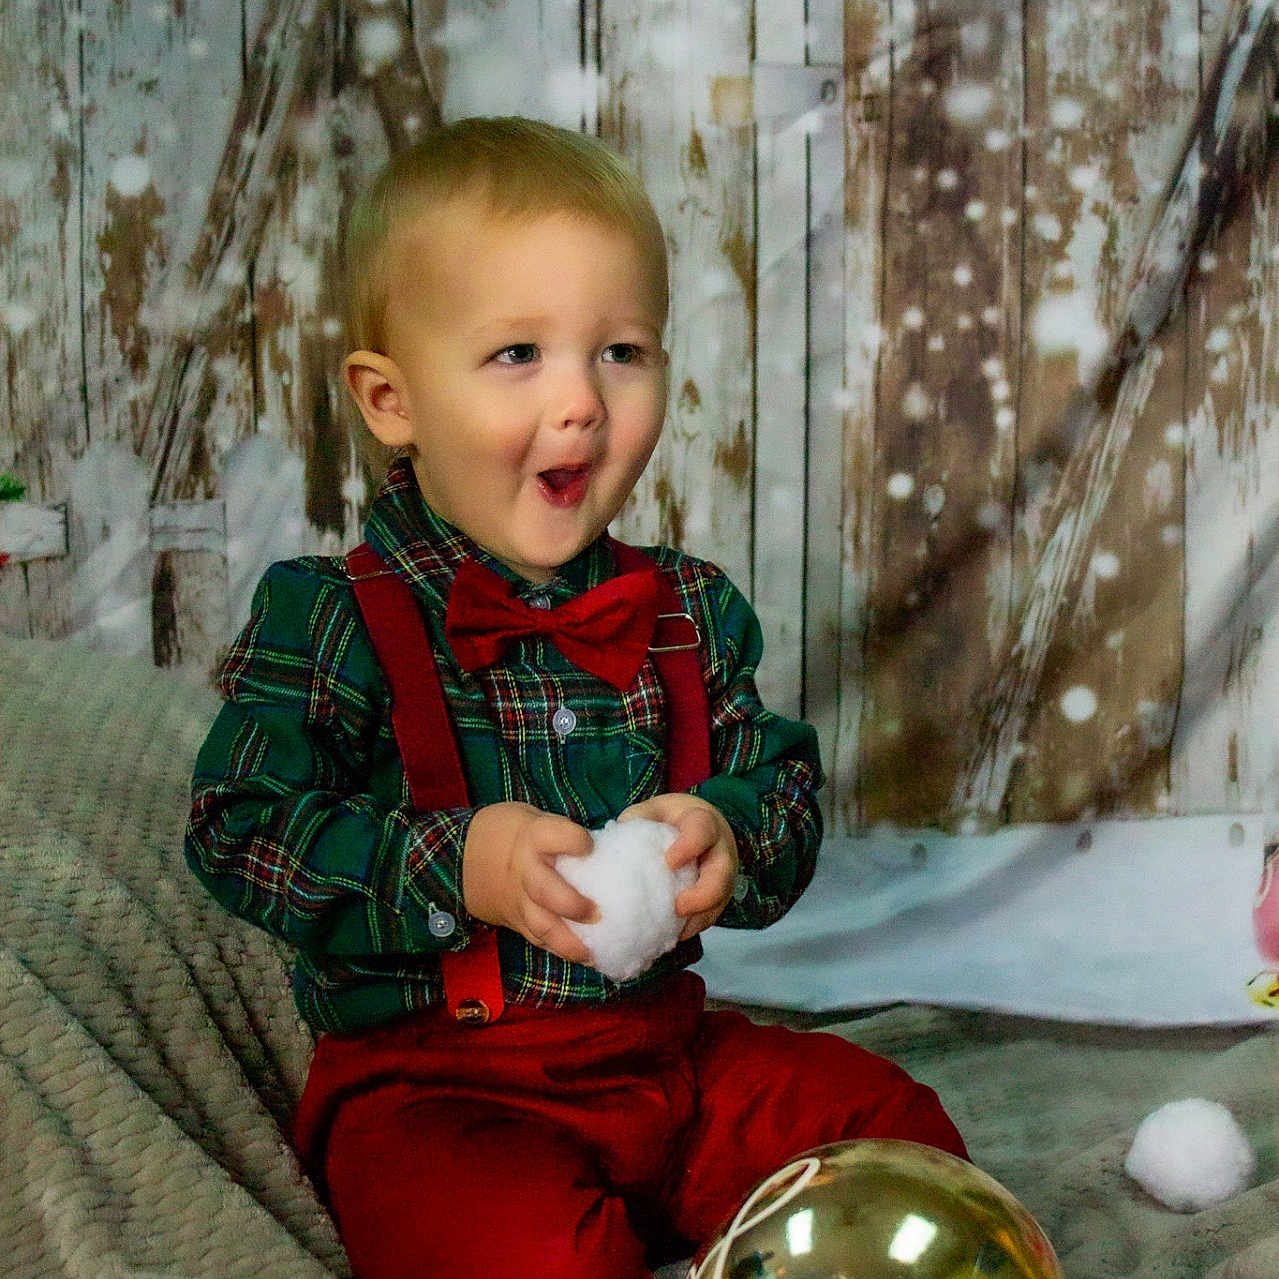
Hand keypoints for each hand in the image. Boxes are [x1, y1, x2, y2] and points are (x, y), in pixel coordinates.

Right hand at [461, 802, 596, 963]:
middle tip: (598, 913)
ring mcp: (520, 900)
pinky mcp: (519, 921)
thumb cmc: (518, 833)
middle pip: (544, 890)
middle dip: (571, 905)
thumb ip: (567, 835)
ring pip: (541, 924)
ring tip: (592, 953)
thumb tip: (611, 847)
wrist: (467, 855)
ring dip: (568, 941)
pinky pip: (538, 939)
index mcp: (533, 837)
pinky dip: (561, 950)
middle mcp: (525, 870)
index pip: (552, 836)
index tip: (590, 846)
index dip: (573, 840)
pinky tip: (586, 958)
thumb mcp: (536, 820)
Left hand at [618, 793, 738, 940]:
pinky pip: (711, 915)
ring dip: (698, 918)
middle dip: (703, 894)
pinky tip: (669, 937)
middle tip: (678, 907)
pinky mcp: (718, 897)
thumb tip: (605, 846)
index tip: (669, 861)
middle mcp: (719, 850)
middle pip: (722, 874)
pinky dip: (692, 928)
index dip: (689, 846)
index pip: (702, 831)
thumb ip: (636, 822)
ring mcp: (722, 876)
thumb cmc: (671, 818)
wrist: (700, 825)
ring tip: (672, 933)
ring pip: (720, 900)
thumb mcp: (653, 811)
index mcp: (702, 822)